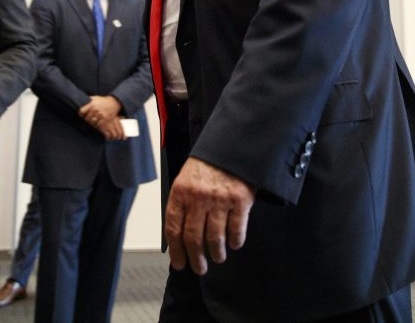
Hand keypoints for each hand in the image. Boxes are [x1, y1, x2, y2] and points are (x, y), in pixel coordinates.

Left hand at [79, 95, 125, 140]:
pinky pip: (98, 125)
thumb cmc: (103, 100)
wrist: (114, 102)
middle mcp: (95, 109)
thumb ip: (89, 100)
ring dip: (92, 123)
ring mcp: (100, 114)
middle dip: (87, 119)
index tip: (83, 115)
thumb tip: (82, 100)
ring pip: (92, 122)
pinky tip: (98, 123)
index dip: (81, 114)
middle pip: (86, 118)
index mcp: (92, 104)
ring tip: (93, 122)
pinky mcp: (105, 118)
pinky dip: (97, 125)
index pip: (81, 111)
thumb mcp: (95, 98)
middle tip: (89, 119)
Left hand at [165, 157, 255, 274]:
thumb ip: (182, 204)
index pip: (173, 228)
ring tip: (218, 257)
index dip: (176, 250)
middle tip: (199, 268)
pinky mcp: (240, 200)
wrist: (232, 146)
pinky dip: (236, 241)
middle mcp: (198, 197)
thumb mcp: (187, 179)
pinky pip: (236, 229)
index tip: (180, 263)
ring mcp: (220, 199)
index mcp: (181, 192)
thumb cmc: (208, 166)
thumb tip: (180, 237)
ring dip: (216, 253)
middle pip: (193, 237)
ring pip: (215, 238)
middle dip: (196, 258)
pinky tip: (234, 244)